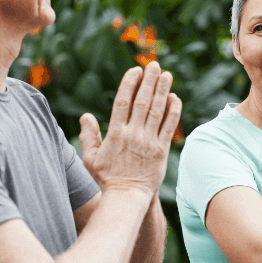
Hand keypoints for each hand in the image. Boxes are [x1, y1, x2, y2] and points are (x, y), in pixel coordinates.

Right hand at [79, 61, 181, 198]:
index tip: (135, 71)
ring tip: (167, 75)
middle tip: (154, 65)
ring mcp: (149, 142)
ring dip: (163, 90)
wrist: (127, 198)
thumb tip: (86, 116)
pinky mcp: (162, 150)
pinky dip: (173, 111)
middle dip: (149, 81)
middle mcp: (133, 134)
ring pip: (157, 110)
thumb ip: (89, 136)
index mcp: (115, 133)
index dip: (130, 83)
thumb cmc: (106, 179)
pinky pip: (169, 127)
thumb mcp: (90, 158)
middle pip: (142, 101)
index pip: (123, 101)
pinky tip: (175, 98)